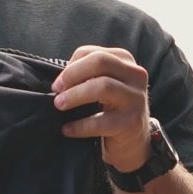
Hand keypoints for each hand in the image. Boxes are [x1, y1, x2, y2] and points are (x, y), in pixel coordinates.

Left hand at [52, 45, 151, 172]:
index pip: (93, 53)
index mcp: (125, 61)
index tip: (59, 81)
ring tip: (59, 105)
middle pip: (100, 61)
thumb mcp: (104, 84)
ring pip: (103, 86)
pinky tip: (67, 129)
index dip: (71, 65)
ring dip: (75, 95)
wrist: (133, 140)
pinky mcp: (131, 122)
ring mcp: (136, 98)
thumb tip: (60, 79)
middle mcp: (135, 75)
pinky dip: (80, 126)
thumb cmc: (111, 108)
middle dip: (73, 74)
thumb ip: (87, 75)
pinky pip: (101, 121)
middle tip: (56, 89)